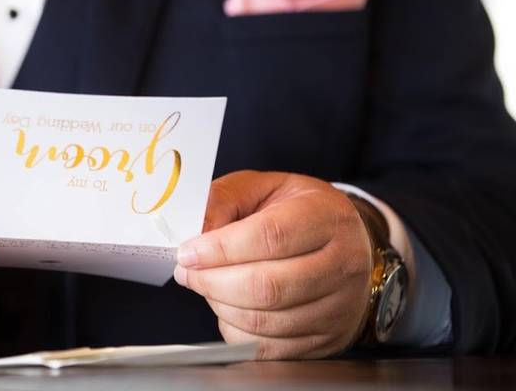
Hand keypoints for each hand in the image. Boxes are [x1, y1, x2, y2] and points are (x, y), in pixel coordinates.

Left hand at [174, 171, 372, 359]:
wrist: (347, 243)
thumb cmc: (299, 212)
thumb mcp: (263, 187)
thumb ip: (224, 200)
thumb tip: (194, 231)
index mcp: (326, 218)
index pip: (270, 237)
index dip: (220, 248)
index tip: (188, 252)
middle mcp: (342, 265)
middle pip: (267, 286)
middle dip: (212, 281)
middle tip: (187, 272)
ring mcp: (338, 307)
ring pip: (265, 321)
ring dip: (220, 306)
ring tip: (206, 286)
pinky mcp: (325, 339)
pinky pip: (268, 348)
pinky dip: (235, 331)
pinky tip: (227, 308)